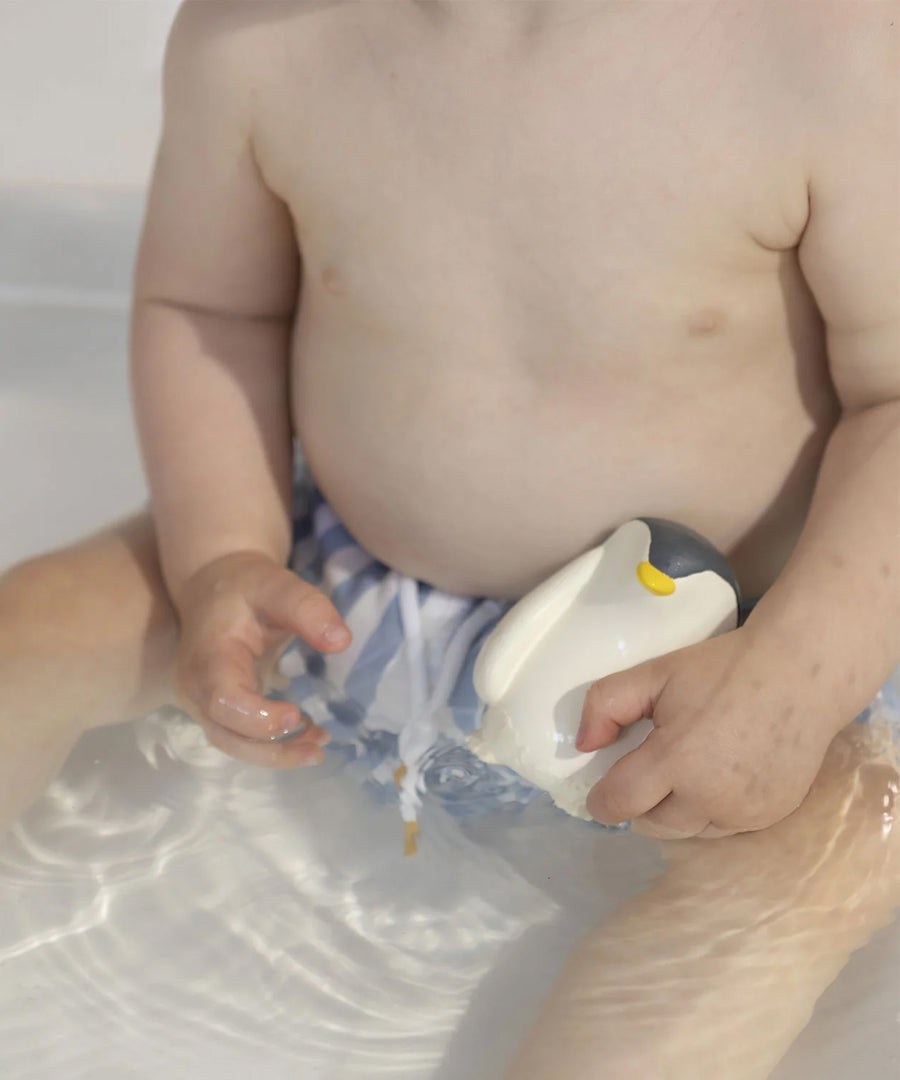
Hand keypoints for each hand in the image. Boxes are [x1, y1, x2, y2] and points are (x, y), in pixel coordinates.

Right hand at [173, 550, 350, 766]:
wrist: (213, 586)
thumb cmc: (246, 586)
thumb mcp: (279, 585)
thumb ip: (308, 608)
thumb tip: (341, 641)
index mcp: (208, 656)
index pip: (222, 700)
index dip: (257, 717)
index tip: (298, 715)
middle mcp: (196, 686)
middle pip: (226, 735)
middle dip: (272, 750)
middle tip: (319, 747)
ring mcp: (202, 701)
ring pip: (233, 743)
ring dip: (276, 753)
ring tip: (319, 747)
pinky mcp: (217, 708)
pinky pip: (240, 736)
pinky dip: (273, 745)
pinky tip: (308, 736)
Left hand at [576, 628, 834, 837]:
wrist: (801, 673)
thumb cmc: (723, 668)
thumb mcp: (655, 672)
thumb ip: (606, 704)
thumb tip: (583, 745)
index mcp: (676, 760)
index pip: (619, 803)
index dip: (602, 800)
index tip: (600, 791)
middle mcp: (710, 797)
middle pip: (652, 824)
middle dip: (640, 803)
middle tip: (647, 769)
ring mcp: (744, 812)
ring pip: (688, 831)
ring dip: (675, 811)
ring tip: (684, 772)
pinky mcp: (770, 816)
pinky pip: (724, 828)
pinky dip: (711, 811)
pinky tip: (717, 776)